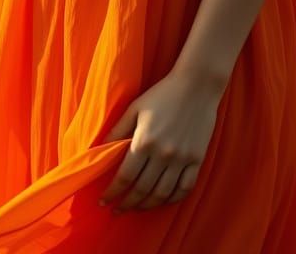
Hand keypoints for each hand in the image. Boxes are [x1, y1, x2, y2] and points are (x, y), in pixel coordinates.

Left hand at [97, 68, 223, 213]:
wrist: (196, 85)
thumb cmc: (162, 94)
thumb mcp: (135, 108)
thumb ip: (118, 130)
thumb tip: (99, 150)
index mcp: (144, 141)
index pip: (125, 176)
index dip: (113, 192)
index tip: (104, 201)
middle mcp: (163, 154)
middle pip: (142, 189)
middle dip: (127, 203)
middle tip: (117, 210)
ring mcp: (182, 159)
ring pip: (162, 193)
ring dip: (147, 205)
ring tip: (137, 208)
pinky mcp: (197, 159)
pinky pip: (185, 188)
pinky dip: (173, 199)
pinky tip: (163, 201)